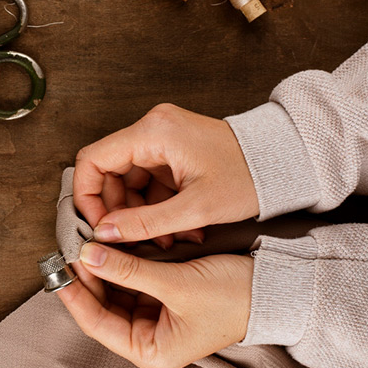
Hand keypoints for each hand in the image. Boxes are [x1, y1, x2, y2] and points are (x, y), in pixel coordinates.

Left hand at [57, 242, 252, 367]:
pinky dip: (120, 266)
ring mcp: (154, 319)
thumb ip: (129, 270)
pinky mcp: (161, 299)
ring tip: (86, 244)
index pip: (98, 324)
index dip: (77, 295)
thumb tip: (89, 256)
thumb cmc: (233, 298)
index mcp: (151, 351)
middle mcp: (149, 339)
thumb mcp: (176, 283)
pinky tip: (108, 247)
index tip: (61, 269)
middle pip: (103, 308)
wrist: (271, 289)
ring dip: (102, 270)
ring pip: (114, 293)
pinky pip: (130, 282)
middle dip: (88, 279)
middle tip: (72, 249)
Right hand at [74, 103, 258, 247]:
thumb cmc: (248, 176)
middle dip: (118, 209)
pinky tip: (177, 228)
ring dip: (140, 213)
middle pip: (108, 171)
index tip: (96, 224)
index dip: (86, 195)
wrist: (281, 162)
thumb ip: (144, 223)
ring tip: (166, 238)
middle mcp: (152, 129)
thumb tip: (105, 233)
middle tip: (130, 239)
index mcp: (153, 132)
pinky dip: (156, 206)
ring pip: (128, 180)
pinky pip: (149, 181)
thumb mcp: (194, 208)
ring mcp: (162, 139)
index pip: (93, 159)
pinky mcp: (171, 151)